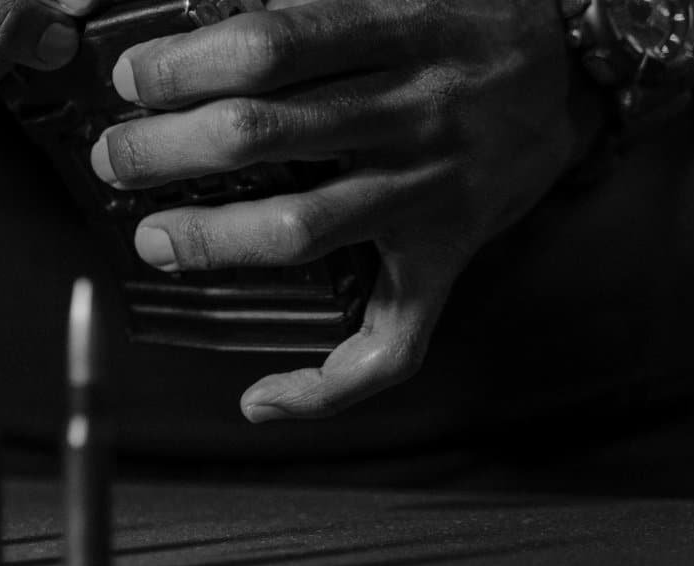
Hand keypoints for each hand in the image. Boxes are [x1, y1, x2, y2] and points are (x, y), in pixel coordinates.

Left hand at [90, 0, 585, 421]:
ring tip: (152, 238)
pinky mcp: (444, 259)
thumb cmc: (466, 15)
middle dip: (168, 149)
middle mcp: (414, 117)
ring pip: (305, 231)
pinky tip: (259, 399)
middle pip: (266, 135)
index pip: (270, 47)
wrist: (576, 65)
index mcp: (399, 32)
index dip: (186, 65)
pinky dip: (325, 385)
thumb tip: (200, 16)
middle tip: (117, 156)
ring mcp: (431, 196)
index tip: (131, 76)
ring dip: (210, 239)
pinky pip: (394, 343)